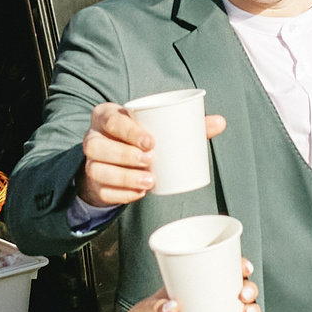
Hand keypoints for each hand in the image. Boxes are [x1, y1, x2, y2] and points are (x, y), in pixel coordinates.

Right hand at [76, 105, 227, 208]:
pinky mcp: (94, 184)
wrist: (117, 160)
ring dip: (123, 177)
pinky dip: (120, 194)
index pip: (111, 120)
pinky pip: (101, 191)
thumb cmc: (140, 137)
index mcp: (106, 116)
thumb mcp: (158, 127)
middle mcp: (93, 137)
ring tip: (149, 181)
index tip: (152, 142)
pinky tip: (137, 194)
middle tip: (151, 162)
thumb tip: (221, 122)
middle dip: (124, 155)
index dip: (128, 131)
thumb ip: (188, 125)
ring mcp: (90, 162)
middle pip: (97, 146)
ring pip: (96, 170)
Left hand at [102, 260, 260, 311]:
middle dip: (250, 290)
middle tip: (243, 294)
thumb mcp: (143, 311)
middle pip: (240, 292)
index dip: (239, 267)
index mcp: (196, 287)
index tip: (244, 267)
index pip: (224, 272)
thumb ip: (155, 309)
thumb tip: (173, 306)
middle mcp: (210, 303)